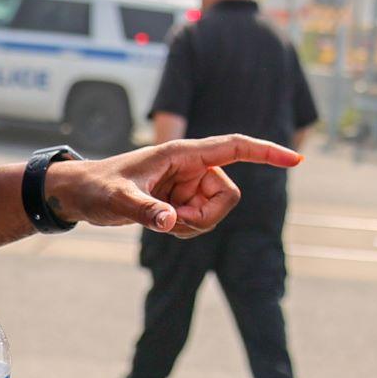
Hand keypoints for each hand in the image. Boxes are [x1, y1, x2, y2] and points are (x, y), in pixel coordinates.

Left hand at [45, 134, 300, 238]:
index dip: (267, 153)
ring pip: (216, 212)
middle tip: (170, 221)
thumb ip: (145, 210)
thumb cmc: (97, 186)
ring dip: (192, 226)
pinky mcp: (185, 199)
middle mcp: (192, 166)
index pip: (235, 147)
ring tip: (159, 220)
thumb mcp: (117, 199)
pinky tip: (160, 222)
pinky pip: (202, 221)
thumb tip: (171, 222)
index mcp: (183, 153)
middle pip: (228, 196)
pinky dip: (184, 229)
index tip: (296, 160)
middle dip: (205, 217)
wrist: (80, 194)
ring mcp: (190, 184)